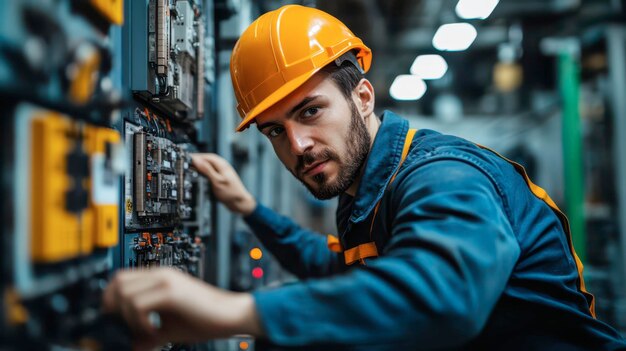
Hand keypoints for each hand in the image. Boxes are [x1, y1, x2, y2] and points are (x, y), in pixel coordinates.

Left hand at [102, 268, 262, 350]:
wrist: (231, 315)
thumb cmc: (206, 319)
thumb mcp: (170, 328)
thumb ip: (149, 334)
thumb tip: (133, 346)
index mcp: (161, 278)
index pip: (121, 277)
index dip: (111, 298)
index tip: (116, 319)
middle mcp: (161, 274)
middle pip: (118, 281)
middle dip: (115, 307)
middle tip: (129, 326)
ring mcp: (166, 280)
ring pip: (125, 293)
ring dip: (129, 317)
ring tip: (147, 330)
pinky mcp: (171, 292)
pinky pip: (138, 304)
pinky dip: (140, 322)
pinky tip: (155, 331)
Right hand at [191, 153, 256, 215]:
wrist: (240, 202)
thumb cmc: (231, 193)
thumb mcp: (217, 181)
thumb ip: (207, 170)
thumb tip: (197, 161)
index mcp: (222, 164)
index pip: (206, 156)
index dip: (196, 157)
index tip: (186, 158)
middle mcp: (222, 166)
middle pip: (206, 160)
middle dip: (196, 161)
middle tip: (186, 163)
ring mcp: (221, 172)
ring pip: (208, 166)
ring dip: (199, 166)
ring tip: (190, 168)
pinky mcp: (220, 178)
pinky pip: (209, 172)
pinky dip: (203, 172)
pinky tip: (199, 175)